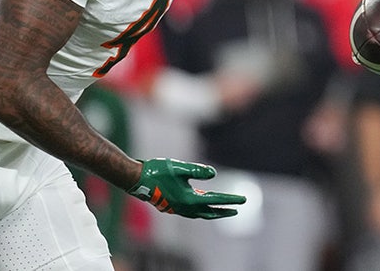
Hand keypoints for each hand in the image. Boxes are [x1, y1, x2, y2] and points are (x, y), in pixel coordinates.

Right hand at [127, 158, 245, 218]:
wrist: (136, 179)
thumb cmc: (157, 171)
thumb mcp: (179, 167)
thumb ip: (197, 170)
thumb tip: (213, 174)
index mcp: (189, 199)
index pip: (215, 200)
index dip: (230, 200)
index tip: (243, 200)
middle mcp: (185, 208)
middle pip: (209, 212)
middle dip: (223, 211)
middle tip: (236, 210)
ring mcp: (178, 209)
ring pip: (200, 214)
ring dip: (212, 211)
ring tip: (222, 210)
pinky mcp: (172, 207)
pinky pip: (191, 212)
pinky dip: (201, 209)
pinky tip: (202, 204)